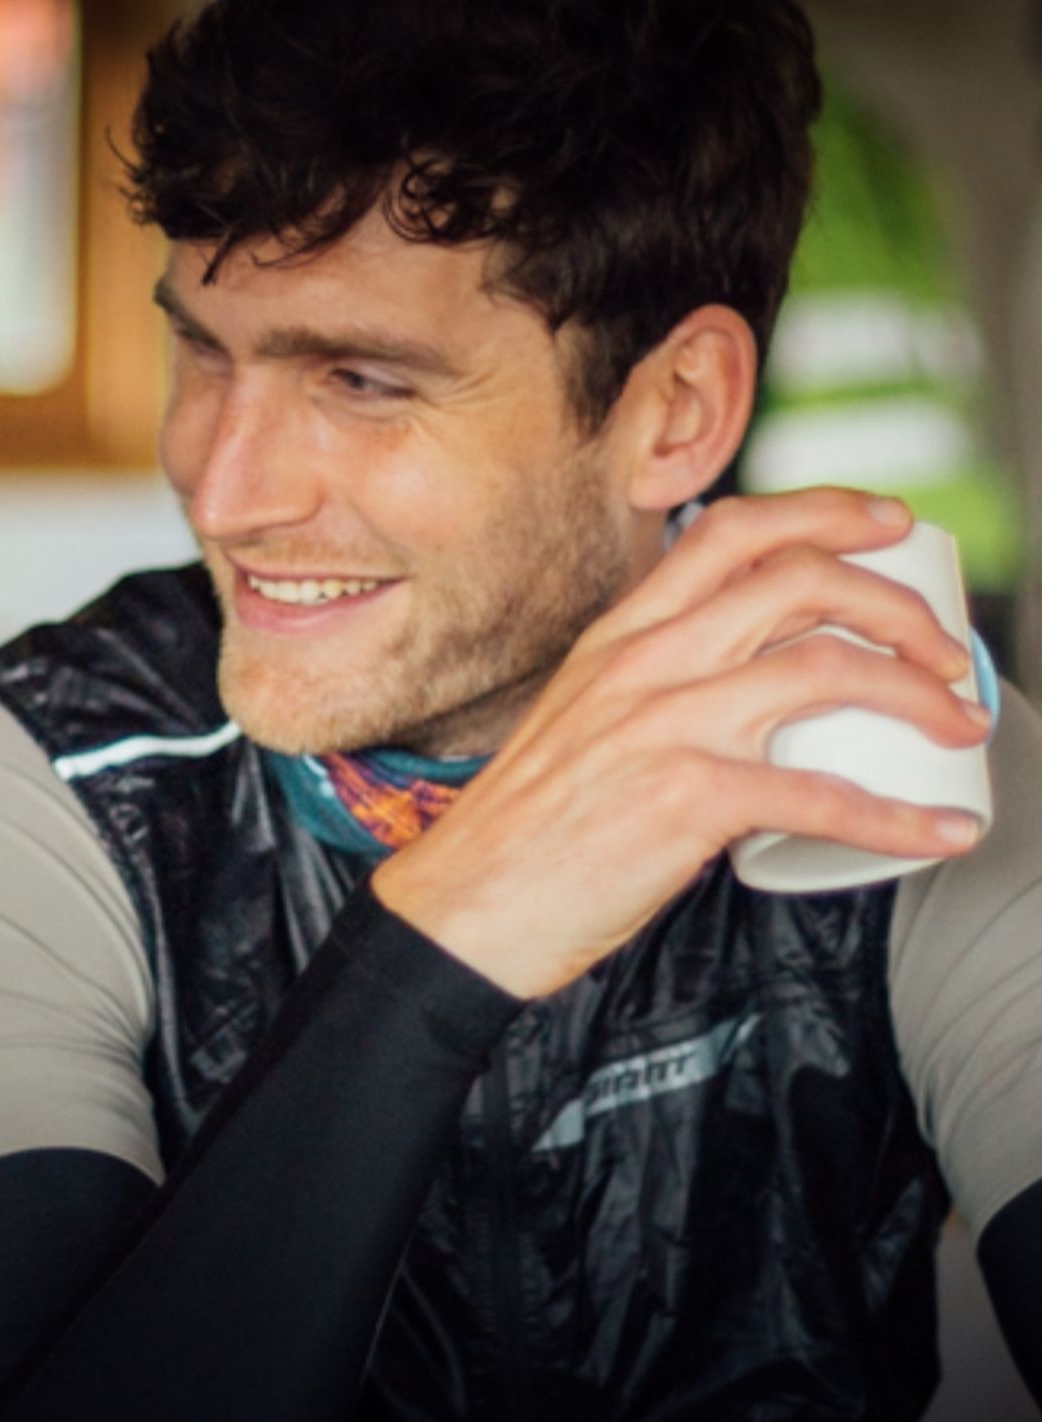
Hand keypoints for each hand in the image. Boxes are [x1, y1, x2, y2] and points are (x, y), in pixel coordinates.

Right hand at [373, 491, 989, 998]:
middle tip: (947, 648)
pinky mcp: (684, 801)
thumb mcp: (578, 722)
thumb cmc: (523, 831)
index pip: (731, 531)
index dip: (825, 512)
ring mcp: (664, 725)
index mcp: (619, 637)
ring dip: (920, 692)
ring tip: (960, 723)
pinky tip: (941, 832)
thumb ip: (649, 692)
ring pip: (827, 667)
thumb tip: (743, 698)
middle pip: (801, 581)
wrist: (460, 909)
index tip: (887, 524)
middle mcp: (645, 663)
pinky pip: (823, 797)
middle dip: (899, 603)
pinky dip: (901, 816)